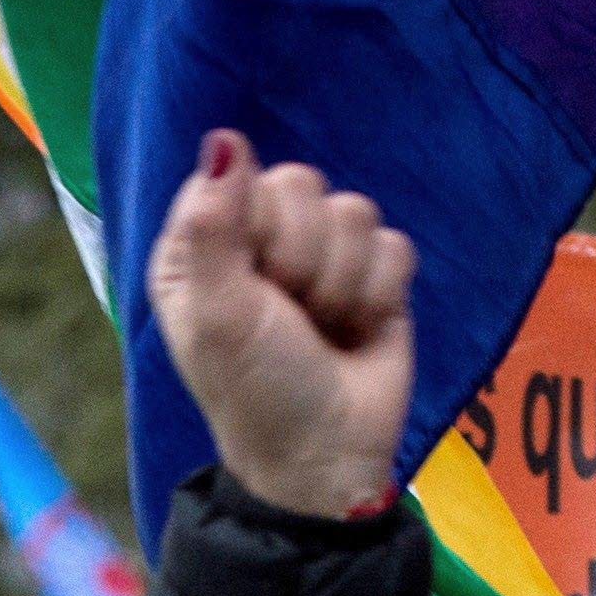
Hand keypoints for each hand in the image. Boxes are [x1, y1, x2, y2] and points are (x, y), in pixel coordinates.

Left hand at [145, 130, 415, 522]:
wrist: (329, 457)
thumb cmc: (258, 392)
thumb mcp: (221, 315)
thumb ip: (215, 225)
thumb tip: (223, 137)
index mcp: (201, 246)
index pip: (232, 177)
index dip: (253, 228)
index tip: (250, 284)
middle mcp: (257, 240)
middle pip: (300, 184)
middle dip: (302, 260)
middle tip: (290, 316)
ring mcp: (319, 254)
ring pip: (353, 210)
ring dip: (341, 284)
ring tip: (322, 329)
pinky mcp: (374, 273)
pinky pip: (393, 244)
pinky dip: (379, 295)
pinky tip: (357, 331)